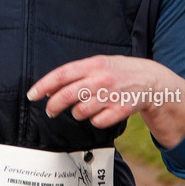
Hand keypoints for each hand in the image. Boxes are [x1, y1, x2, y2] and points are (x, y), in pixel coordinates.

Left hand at [27, 55, 184, 148]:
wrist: (152, 81)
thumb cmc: (119, 72)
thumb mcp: (99, 64)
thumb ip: (76, 74)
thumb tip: (51, 89)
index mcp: (93, 64)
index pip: (61, 75)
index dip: (44, 86)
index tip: (32, 95)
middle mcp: (101, 78)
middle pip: (67, 95)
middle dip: (54, 106)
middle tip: (50, 111)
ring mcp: (112, 95)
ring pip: (81, 111)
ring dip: (77, 113)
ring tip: (83, 109)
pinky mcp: (121, 110)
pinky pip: (97, 121)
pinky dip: (96, 120)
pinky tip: (101, 113)